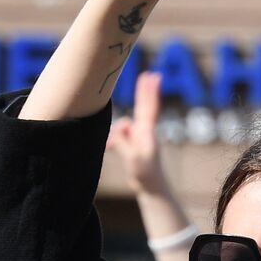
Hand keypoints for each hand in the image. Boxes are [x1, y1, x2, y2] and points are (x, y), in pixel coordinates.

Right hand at [107, 71, 168, 194]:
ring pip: (122, 125)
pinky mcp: (132, 143)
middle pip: (143, 106)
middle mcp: (144, 131)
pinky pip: (119, 135)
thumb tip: (116, 130)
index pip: (148, 107)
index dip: (149, 92)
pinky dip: (113, 140)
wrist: (150, 186)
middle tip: (148, 74)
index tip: (152, 76)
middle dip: (143, 91)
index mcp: (147, 132)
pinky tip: (108, 148)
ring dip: (115, 134)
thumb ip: (123, 142)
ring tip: (110, 147)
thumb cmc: (145, 173)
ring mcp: (138, 136)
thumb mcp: (132, 158)